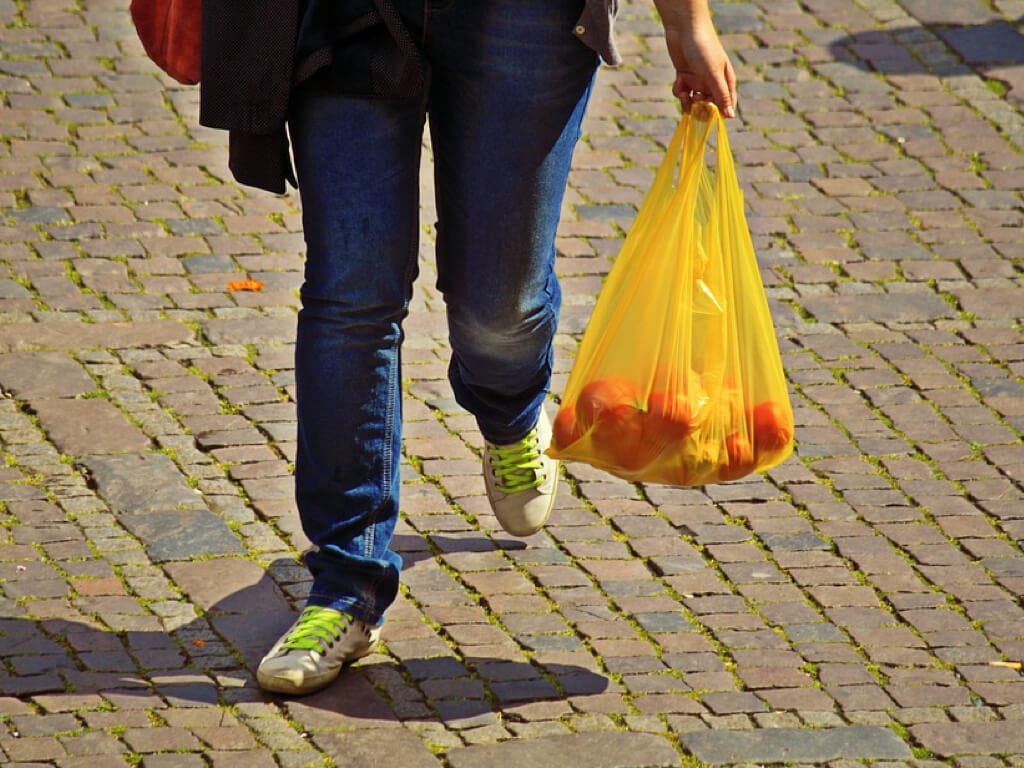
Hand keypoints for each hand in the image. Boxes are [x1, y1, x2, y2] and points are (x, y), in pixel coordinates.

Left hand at [655, 2, 737, 116]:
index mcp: (726, 80)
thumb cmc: (704, 49)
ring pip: (693, 100)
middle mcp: (712, 81)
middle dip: (701, 108)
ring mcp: (698, 79)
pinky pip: (682, 92)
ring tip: (685, 95)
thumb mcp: (713, 74)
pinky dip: (679, 91)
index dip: (720, 112)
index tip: (711, 117)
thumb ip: (721, 95)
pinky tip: (678, 82)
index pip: (727, 103)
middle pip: (708, 105)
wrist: (684, 29)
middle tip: (695, 102)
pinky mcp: (684, 76)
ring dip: (688, 102)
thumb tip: (730, 116)